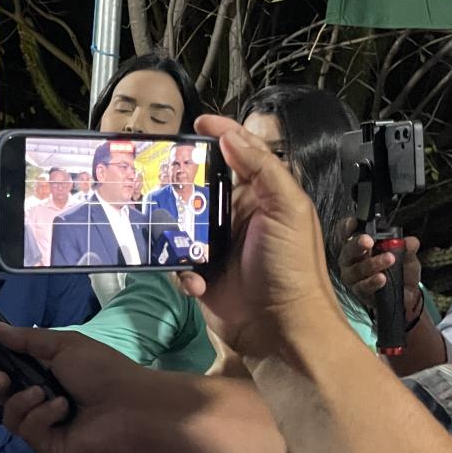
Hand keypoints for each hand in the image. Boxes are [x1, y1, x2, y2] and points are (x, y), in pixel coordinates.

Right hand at [0, 326, 179, 452]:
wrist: (132, 407)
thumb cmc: (103, 371)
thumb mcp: (64, 345)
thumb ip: (27, 339)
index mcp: (44, 371)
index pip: (4, 366)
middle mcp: (40, 397)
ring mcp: (43, 423)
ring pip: (9, 413)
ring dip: (22, 401)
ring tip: (42, 394)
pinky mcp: (48, 445)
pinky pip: (27, 430)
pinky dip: (41, 417)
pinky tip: (62, 410)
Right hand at [174, 114, 340, 360]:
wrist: (280, 329)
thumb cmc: (292, 267)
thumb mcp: (287, 208)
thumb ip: (263, 168)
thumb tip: (231, 134)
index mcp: (263, 196)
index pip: (240, 155)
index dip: (220, 135)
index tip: (196, 123)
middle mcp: (239, 216)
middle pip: (202, 186)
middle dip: (182, 182)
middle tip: (160, 174)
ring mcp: (218, 246)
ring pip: (182, 223)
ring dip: (174, 229)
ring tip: (166, 229)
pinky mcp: (201, 274)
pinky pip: (176, 261)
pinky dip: (181, 270)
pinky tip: (195, 280)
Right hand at [339, 224, 422, 314]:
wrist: (405, 295)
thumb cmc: (399, 271)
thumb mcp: (407, 257)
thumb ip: (407, 248)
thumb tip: (411, 241)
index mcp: (360, 246)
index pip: (347, 233)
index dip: (347, 227)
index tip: (353, 222)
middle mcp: (352, 260)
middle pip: (348, 250)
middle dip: (357, 244)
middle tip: (368, 240)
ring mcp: (353, 276)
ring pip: (357, 269)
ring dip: (372, 263)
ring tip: (389, 259)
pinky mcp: (359, 291)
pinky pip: (363, 286)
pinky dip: (372, 281)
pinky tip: (382, 278)